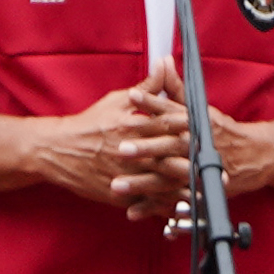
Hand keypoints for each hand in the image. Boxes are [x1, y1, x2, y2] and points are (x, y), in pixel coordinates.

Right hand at [38, 76, 192, 223]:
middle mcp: (128, 152)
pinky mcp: (117, 194)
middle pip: (165, 158)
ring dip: (182, 190)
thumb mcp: (116, 101)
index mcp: (129, 126)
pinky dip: (162, 208)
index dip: (187, 128)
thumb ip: (147, 88)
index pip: (164, 125)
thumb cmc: (90, 123)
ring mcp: (123, 176)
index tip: (207, 130)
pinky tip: (180, 211)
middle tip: (216, 168)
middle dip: (192, 163)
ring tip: (205, 192)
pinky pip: (144, 202)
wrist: (57, 151)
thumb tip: (165, 63)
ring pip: (158, 184)